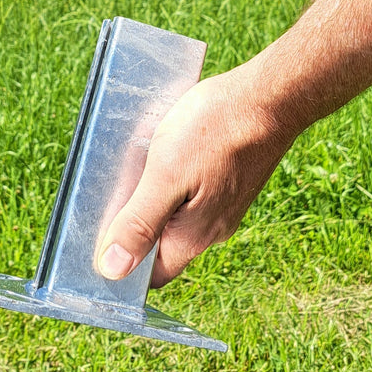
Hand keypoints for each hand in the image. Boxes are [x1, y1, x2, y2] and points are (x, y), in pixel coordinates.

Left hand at [95, 63, 294, 287]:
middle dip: (138, 222)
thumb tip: (112, 270)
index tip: (100, 234)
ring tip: (143, 160)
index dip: (124, 262)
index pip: (151, 274)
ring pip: (179, 215)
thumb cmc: (218, 129)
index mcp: (193, 237)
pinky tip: (171, 149)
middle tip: (117, 187)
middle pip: (164, 244)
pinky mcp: (233, 180)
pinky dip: (177, 178)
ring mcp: (227, 204)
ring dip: (157, 196)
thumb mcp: (166, 173)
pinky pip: (196, 192)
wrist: (271, 97)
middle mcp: (213, 228)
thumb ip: (140, 222)